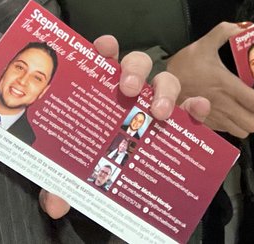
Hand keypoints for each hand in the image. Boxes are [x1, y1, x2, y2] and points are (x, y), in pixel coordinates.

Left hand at [41, 35, 210, 218]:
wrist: (124, 185)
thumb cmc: (93, 164)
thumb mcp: (73, 173)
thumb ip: (60, 183)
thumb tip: (56, 205)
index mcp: (102, 91)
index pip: (103, 59)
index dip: (106, 48)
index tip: (105, 47)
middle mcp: (131, 90)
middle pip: (137, 64)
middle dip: (135, 70)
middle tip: (129, 90)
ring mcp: (156, 102)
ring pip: (165, 80)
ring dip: (164, 91)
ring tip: (159, 113)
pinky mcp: (179, 119)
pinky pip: (191, 106)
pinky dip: (196, 106)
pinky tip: (198, 109)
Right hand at [165, 22, 253, 137]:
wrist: (162, 83)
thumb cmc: (184, 64)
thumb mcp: (204, 43)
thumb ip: (225, 32)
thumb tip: (245, 27)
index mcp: (225, 86)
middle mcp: (223, 105)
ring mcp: (216, 117)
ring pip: (245, 130)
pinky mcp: (209, 124)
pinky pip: (232, 132)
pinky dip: (242, 125)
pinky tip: (241, 111)